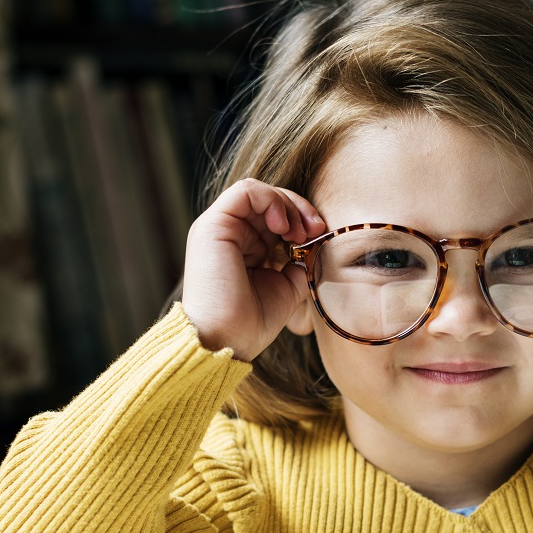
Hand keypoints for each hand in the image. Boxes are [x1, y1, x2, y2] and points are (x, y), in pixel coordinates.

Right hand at [181, 179, 323, 360]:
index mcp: (245, 248)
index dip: (301, 219)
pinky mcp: (213, 225)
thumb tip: (314, 246)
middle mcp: (229, 234)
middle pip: (269, 201)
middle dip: (299, 210)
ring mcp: (219, 228)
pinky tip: (283, 225)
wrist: (226, 341)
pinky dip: (271, 200)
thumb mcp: (286, 287)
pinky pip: (246, 191)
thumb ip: (298, 263)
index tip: (319, 236)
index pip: (275, 216)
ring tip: (300, 231)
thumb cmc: (251, 324)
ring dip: (288, 204)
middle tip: (316, 230)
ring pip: (259, 192)